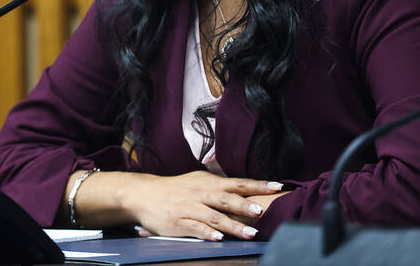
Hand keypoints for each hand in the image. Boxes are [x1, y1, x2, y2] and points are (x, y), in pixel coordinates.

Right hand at [121, 171, 283, 240]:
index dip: (257, 185)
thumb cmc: (174, 189)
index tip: (277, 186)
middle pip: (227, 198)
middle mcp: (200, 193)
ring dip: (233, 225)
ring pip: (214, 216)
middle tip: (262, 210)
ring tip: (250, 233)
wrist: (142, 194)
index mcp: (207, 182)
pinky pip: (195, 228)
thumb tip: (244, 187)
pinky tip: (218, 239)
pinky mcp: (179, 222)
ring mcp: (189, 208)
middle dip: (245, 204)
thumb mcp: (196, 181)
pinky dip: (207, 233)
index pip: (237, 182)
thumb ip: (218, 185)